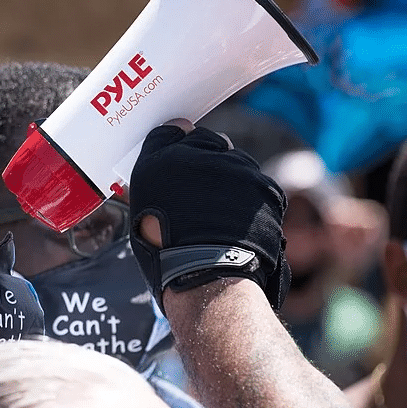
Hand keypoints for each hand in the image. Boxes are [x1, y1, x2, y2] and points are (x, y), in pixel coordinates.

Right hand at [129, 122, 289, 312]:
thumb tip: (176, 144)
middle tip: (200, 194)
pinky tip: (238, 222)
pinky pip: (256, 183)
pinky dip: (251, 198)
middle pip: (208, 141)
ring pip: (235, 162)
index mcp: (162, 160)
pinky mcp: (263, 184)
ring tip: (221, 215)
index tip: (180, 159)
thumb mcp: (143, 210)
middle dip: (207, 159)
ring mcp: (236, 167)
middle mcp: (199, 154)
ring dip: (230, 178)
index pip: (172, 131)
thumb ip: (158, 173)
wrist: (208, 276)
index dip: (177, 145)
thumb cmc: (166, 252)